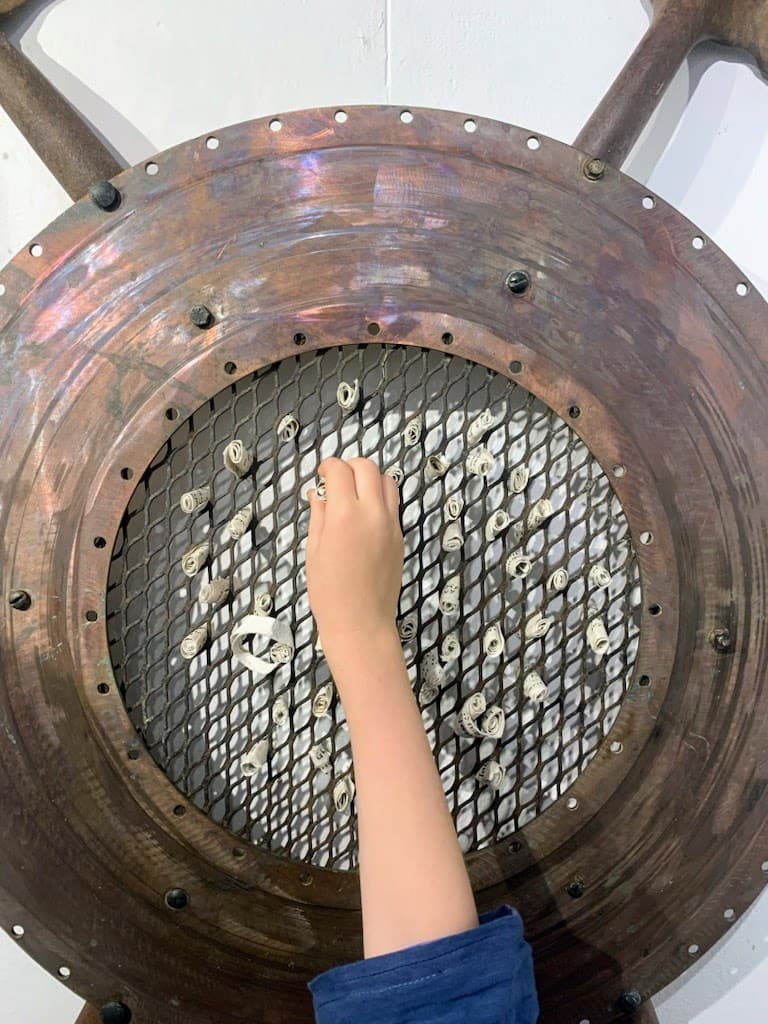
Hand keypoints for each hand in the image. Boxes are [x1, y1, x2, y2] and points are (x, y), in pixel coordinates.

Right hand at [305, 457, 403, 649]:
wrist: (361, 622)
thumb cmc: (329, 591)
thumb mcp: (314, 550)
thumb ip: (319, 515)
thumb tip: (316, 493)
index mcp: (344, 514)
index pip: (339, 470)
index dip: (328, 466)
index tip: (321, 475)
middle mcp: (372, 512)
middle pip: (367, 467)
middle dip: (349, 466)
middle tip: (336, 480)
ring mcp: (391, 523)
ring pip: (387, 481)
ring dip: (370, 478)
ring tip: (354, 493)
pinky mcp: (400, 536)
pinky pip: (393, 504)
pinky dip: (379, 498)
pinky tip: (364, 514)